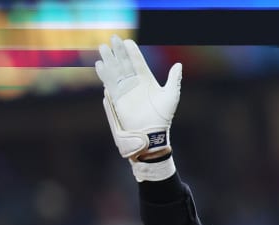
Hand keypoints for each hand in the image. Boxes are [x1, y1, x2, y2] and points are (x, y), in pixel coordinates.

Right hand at [95, 35, 181, 159]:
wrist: (152, 134)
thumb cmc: (164, 116)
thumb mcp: (171, 95)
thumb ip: (174, 79)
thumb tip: (178, 65)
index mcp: (147, 80)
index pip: (138, 62)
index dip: (132, 52)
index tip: (127, 42)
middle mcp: (134, 83)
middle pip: (124, 63)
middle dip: (119, 51)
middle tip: (113, 38)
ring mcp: (125, 90)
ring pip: (115, 71)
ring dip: (109, 59)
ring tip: (103, 47)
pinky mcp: (117, 99)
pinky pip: (110, 84)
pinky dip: (105, 74)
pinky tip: (100, 64)